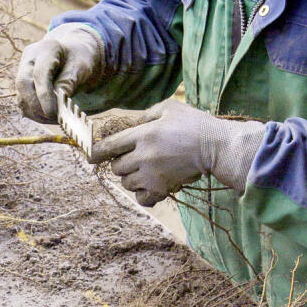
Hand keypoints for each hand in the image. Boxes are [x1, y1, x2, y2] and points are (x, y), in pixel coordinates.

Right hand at [16, 24, 103, 122]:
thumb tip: (56, 106)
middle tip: (53, 118)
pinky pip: (23, 103)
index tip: (52, 112)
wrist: (74, 58)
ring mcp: (22, 71)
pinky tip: (50, 118)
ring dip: (36, 113)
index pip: (39, 73)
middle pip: (22, 83)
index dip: (44, 95)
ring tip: (55, 119)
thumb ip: (68, 84)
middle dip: (36, 105)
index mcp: (46, 49)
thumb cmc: (79, 62)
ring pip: (21, 96)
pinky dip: (35, 114)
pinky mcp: (22, 86)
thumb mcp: (80, 69)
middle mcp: (30, 58)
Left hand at [90, 101, 266, 206]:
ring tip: (145, 171)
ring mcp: (152, 174)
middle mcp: (143, 156)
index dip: (96, 152)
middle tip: (133, 159)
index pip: (108, 146)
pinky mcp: (163, 188)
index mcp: (142, 134)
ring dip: (131, 178)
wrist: (215, 146)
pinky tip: (149, 187)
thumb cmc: (194, 124)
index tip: (91, 156)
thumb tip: (129, 123)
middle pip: (116, 168)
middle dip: (121, 163)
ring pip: (127, 183)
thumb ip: (145, 115)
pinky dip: (142, 195)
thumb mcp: (168, 108)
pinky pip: (141, 199)